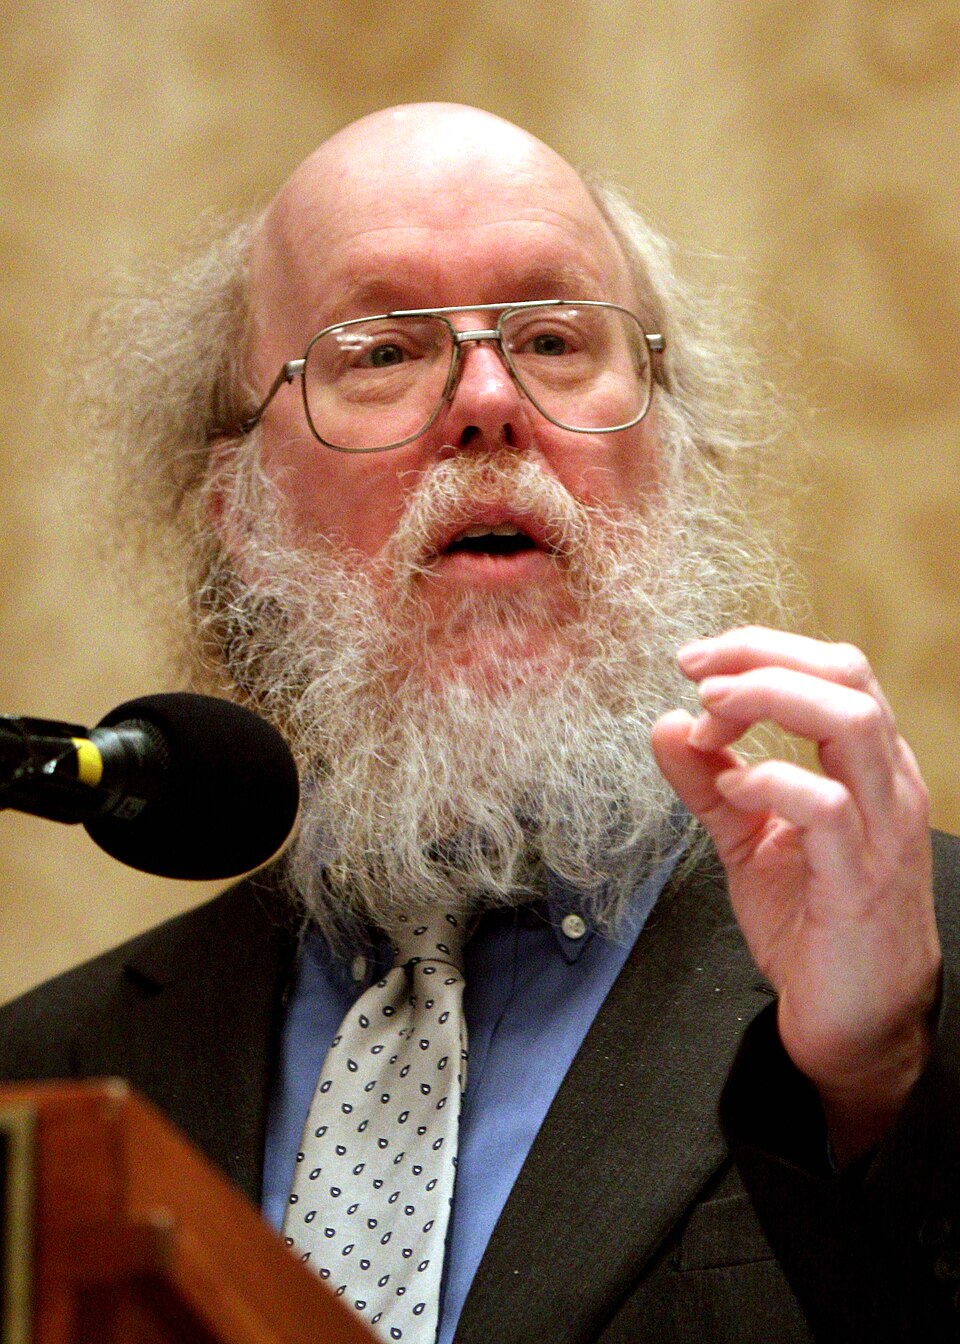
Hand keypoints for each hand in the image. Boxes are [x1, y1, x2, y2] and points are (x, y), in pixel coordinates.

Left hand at [651, 626, 941, 1161]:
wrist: (855, 1024)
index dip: (761, 650)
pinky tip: (734, 792)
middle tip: (695, 675)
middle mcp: (886, 785)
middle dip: (760, 658)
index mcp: (866, 767)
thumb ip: (709, 783)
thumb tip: (665, 725)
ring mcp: (881, 829)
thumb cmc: (814, 926)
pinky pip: (824, 805)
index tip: (697, 662)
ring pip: (849, 721)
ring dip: (768, 700)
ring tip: (710, 718)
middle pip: (845, 676)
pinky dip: (770, 781)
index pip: (833, 670)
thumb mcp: (748, 839)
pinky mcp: (860, 879)